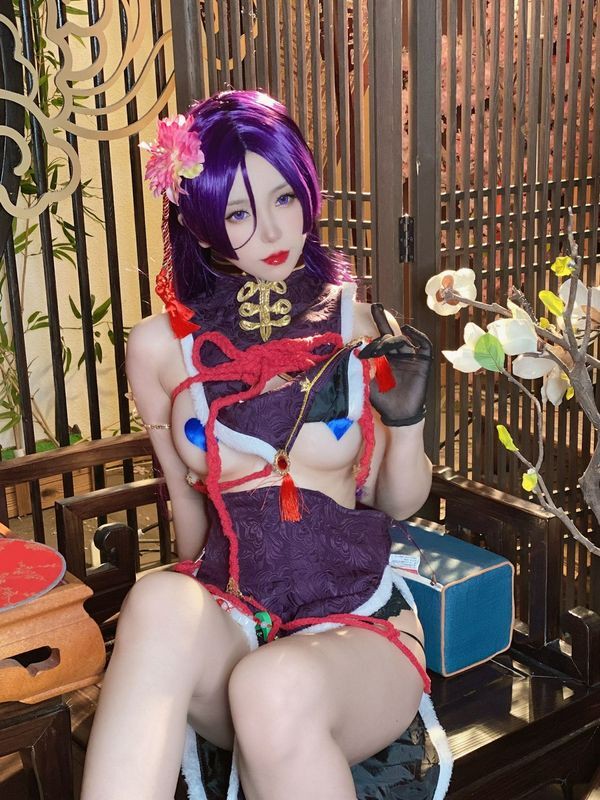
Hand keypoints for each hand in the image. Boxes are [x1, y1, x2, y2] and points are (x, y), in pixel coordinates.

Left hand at [358, 304, 431, 425]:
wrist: (400, 415)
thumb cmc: (384, 401)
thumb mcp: (368, 383)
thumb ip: (362, 369)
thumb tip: (350, 354)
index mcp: (385, 359)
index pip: (378, 340)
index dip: (372, 335)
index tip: (361, 335)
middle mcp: (398, 356)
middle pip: (390, 334)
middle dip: (382, 320)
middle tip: (375, 306)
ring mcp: (411, 358)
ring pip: (402, 340)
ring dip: (391, 340)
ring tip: (382, 344)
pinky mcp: (423, 363)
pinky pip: (424, 346)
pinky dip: (418, 336)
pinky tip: (407, 331)